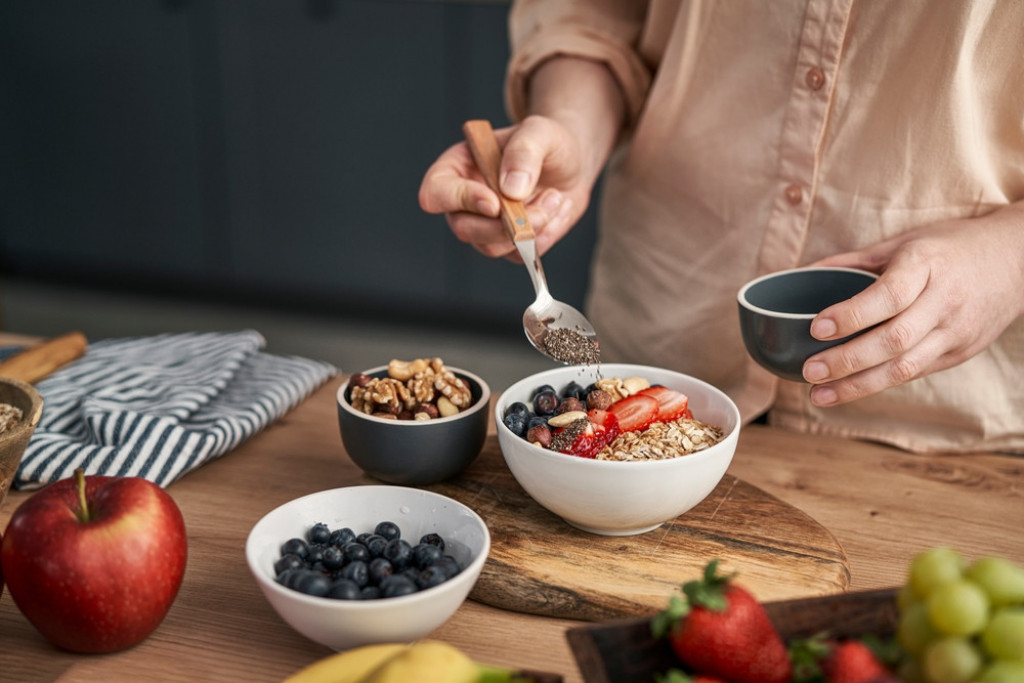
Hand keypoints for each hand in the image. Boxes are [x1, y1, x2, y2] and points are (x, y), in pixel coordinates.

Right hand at [418, 116, 592, 260]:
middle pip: (463, 229)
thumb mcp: (539, 132)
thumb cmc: (546, 143)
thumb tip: (511, 190)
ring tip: (555, 197)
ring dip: (530, 229)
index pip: (436, 192)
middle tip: (539, 213)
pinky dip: (544, 235)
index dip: (460, 200)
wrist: (570, 164)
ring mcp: (484, 226)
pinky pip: (519, 254)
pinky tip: (555, 209)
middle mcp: (464, 202)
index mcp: (457, 168)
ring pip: (492, 246)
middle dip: (503, 226)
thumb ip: (523, 152)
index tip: (495, 203)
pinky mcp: (508, 244)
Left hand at [803, 203, 1023, 405]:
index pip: (888, 296)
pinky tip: (849, 390)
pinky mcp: (961, 352)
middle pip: (894, 340)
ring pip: (905, 367)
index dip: (852, 315)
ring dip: (858, 386)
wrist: (1018, 259)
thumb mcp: (905, 242)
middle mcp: (944, 301)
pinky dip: (880, 383)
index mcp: (927, 266)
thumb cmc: (951, 246)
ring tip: (819, 395)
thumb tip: (801, 272)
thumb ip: (854, 260)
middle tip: (809, 371)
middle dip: (847, 361)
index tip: (816, 327)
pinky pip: (916, 372)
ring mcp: (956, 332)